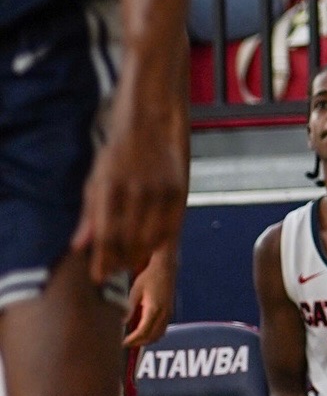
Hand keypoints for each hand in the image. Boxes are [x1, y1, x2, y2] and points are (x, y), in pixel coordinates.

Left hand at [71, 103, 187, 282]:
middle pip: (128, 241)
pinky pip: (170, 228)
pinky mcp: (179, 190)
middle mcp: (136, 191)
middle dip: (120, 261)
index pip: (105, 236)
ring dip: (139, 255)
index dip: (101, 261)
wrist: (151, 120)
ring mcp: (160, 191)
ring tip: (130, 261)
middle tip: (114, 269)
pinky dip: (159, 241)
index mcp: (110, 187)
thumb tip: (79, 246)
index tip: (98, 276)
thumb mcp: (96, 178)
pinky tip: (150, 245)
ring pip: (151, 238)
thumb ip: (89, 214)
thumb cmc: (120, 149)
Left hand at [124, 244, 177, 346]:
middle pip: (152, 336)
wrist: (166, 268)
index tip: (121, 343)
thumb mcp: (135, 291)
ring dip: (147, 340)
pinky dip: (153, 335)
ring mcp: (168, 313)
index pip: (143, 331)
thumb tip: (120, 323)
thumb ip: (129, 308)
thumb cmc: (149, 277)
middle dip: (138, 342)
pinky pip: (162, 329)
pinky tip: (143, 332)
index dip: (132, 340)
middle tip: (124, 343)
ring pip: (159, 335)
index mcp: (154, 308)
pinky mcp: (169, 312)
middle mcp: (164, 313)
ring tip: (133, 340)